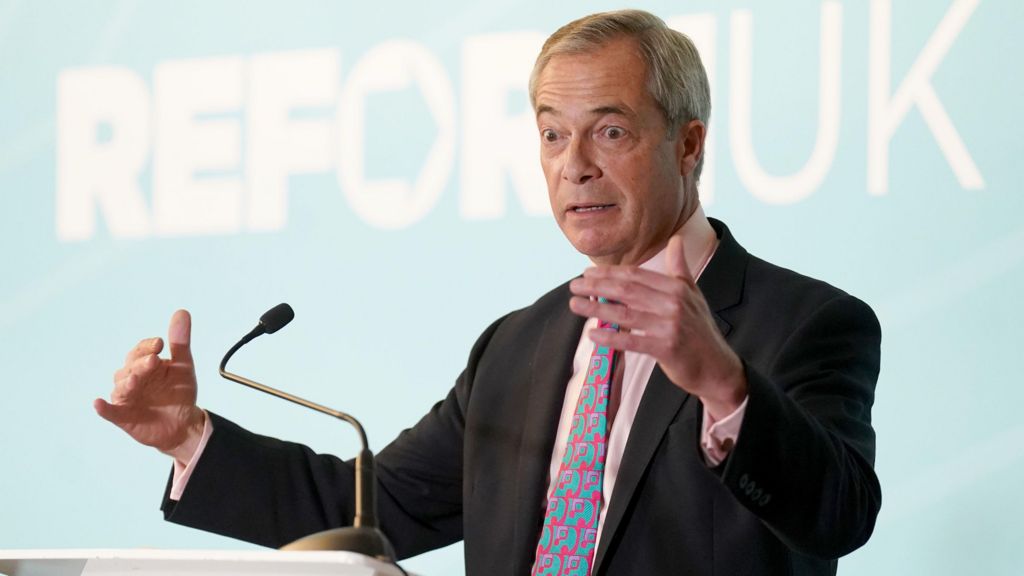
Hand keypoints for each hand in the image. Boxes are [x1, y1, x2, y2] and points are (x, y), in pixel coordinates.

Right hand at [94, 309, 205, 463]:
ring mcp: (127, 397)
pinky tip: (98, 403)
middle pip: (131, 367)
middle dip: (141, 364)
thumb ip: (180, 342)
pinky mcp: (123, 417)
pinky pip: (110, 412)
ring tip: (135, 379)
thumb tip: (182, 311)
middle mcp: (132, 378)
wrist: (183, 424)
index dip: (148, 346)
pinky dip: (104, 408)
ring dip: (127, 382)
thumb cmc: (178, 392)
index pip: (141, 351)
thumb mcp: (183, 366)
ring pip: (122, 387)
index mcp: (145, 364)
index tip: (160, 343)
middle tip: (154, 360)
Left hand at [568, 235, 745, 418]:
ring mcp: (670, 326)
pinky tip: (593, 334)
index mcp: (677, 288)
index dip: (610, 273)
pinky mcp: (666, 348)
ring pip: (625, 314)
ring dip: (597, 308)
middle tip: (574, 285)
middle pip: (627, 291)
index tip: (588, 272)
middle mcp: (673, 303)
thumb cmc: (700, 330)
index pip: (636, 276)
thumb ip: (679, 268)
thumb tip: (676, 239)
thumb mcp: (693, 294)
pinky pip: (632, 341)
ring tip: (575, 305)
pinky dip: (611, 337)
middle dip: (597, 286)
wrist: (717, 366)